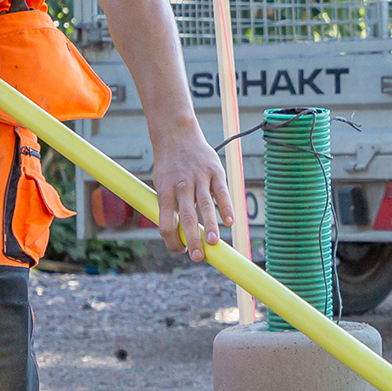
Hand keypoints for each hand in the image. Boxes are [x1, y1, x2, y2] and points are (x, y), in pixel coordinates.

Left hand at [154, 127, 234, 261]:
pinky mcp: (215, 170)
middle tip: (198, 257)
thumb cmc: (169, 165)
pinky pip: (222, 192)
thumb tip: (182, 235)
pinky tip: (230, 221)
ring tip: (214, 243)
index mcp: (165, 192)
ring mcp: (199, 177)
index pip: (166, 224)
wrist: (176, 133)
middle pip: (188, 218)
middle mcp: (181, 185)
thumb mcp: (161, 184)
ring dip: (212, 226)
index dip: (172, 241)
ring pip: (206, 206)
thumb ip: (170, 206)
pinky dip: (226, 207)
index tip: (181, 250)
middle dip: (193, 240)